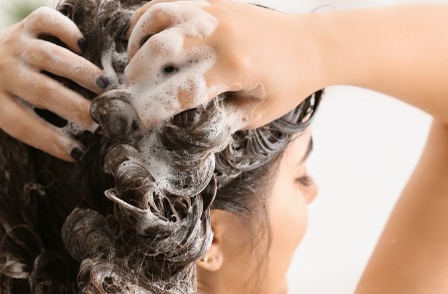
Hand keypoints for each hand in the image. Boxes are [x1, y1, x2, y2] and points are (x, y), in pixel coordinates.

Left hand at [0, 7, 104, 162]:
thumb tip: (4, 178)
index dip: (50, 140)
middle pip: (41, 90)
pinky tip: (84, 44)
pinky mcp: (24, 26)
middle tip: (100, 122)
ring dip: (80, 71)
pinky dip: (65, 28)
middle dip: (74, 108)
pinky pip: (45, 21)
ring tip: (105, 87)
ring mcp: (13, 45)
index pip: (22, 124)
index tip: (77, 153)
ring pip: (49, 56)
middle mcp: (0, 70)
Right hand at [116, 0, 320, 130]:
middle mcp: (223, 36)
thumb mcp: (259, 114)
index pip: (181, 91)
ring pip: (158, 17)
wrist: (313, 44)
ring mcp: (216, 14)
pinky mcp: (214, 3)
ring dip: (137, 41)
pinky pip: (170, 4)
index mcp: (236, 68)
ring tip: (134, 62)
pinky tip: (144, 39)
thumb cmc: (289, 84)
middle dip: (138, 75)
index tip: (142, 122)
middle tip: (133, 92)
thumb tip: (187, 127)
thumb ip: (223, 121)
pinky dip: (149, 19)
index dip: (155, 109)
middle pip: (161, 51)